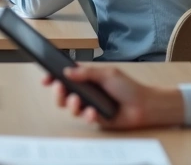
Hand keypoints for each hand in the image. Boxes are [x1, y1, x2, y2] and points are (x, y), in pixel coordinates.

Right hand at [43, 65, 184, 129]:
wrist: (145, 106)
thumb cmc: (128, 87)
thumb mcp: (107, 74)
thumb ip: (87, 73)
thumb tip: (66, 72)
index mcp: (87, 78)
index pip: (66, 77)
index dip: (53, 77)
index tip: (45, 79)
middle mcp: (86, 92)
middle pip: (63, 94)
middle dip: (58, 93)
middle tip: (60, 88)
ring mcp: (90, 106)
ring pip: (71, 108)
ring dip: (72, 105)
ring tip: (79, 102)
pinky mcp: (96, 119)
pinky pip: (85, 118)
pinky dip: (88, 115)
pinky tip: (93, 113)